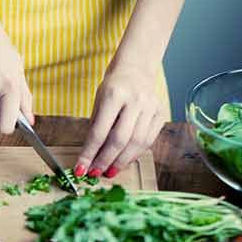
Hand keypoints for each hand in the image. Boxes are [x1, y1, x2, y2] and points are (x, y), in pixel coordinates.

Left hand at [75, 62, 165, 177]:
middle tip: (96, 174)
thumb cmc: (113, 87)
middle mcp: (136, 100)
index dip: (89, 154)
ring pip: (137, 143)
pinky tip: (125, 161)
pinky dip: (135, 154)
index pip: (99, 131)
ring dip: (121, 162)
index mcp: (115, 94)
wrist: (136, 68)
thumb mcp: (98, 101)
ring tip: (109, 171)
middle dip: (106, 161)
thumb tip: (89, 157)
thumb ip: (96, 127)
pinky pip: (149, 140)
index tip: (80, 169)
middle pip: (120, 139)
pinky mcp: (161, 114)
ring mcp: (151, 107)